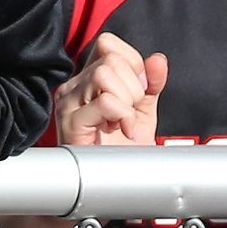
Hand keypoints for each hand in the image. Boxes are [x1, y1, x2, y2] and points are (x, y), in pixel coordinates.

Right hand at [56, 32, 165, 146]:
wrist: (110, 184)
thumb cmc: (119, 149)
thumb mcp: (143, 110)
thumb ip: (151, 83)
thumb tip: (158, 59)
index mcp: (88, 77)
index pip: (108, 44)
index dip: (133, 62)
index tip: (139, 89)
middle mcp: (74, 85)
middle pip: (112, 60)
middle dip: (135, 87)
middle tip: (131, 111)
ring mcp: (68, 102)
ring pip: (105, 76)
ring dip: (127, 101)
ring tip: (124, 122)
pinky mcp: (70, 121)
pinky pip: (104, 102)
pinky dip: (123, 116)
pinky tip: (122, 131)